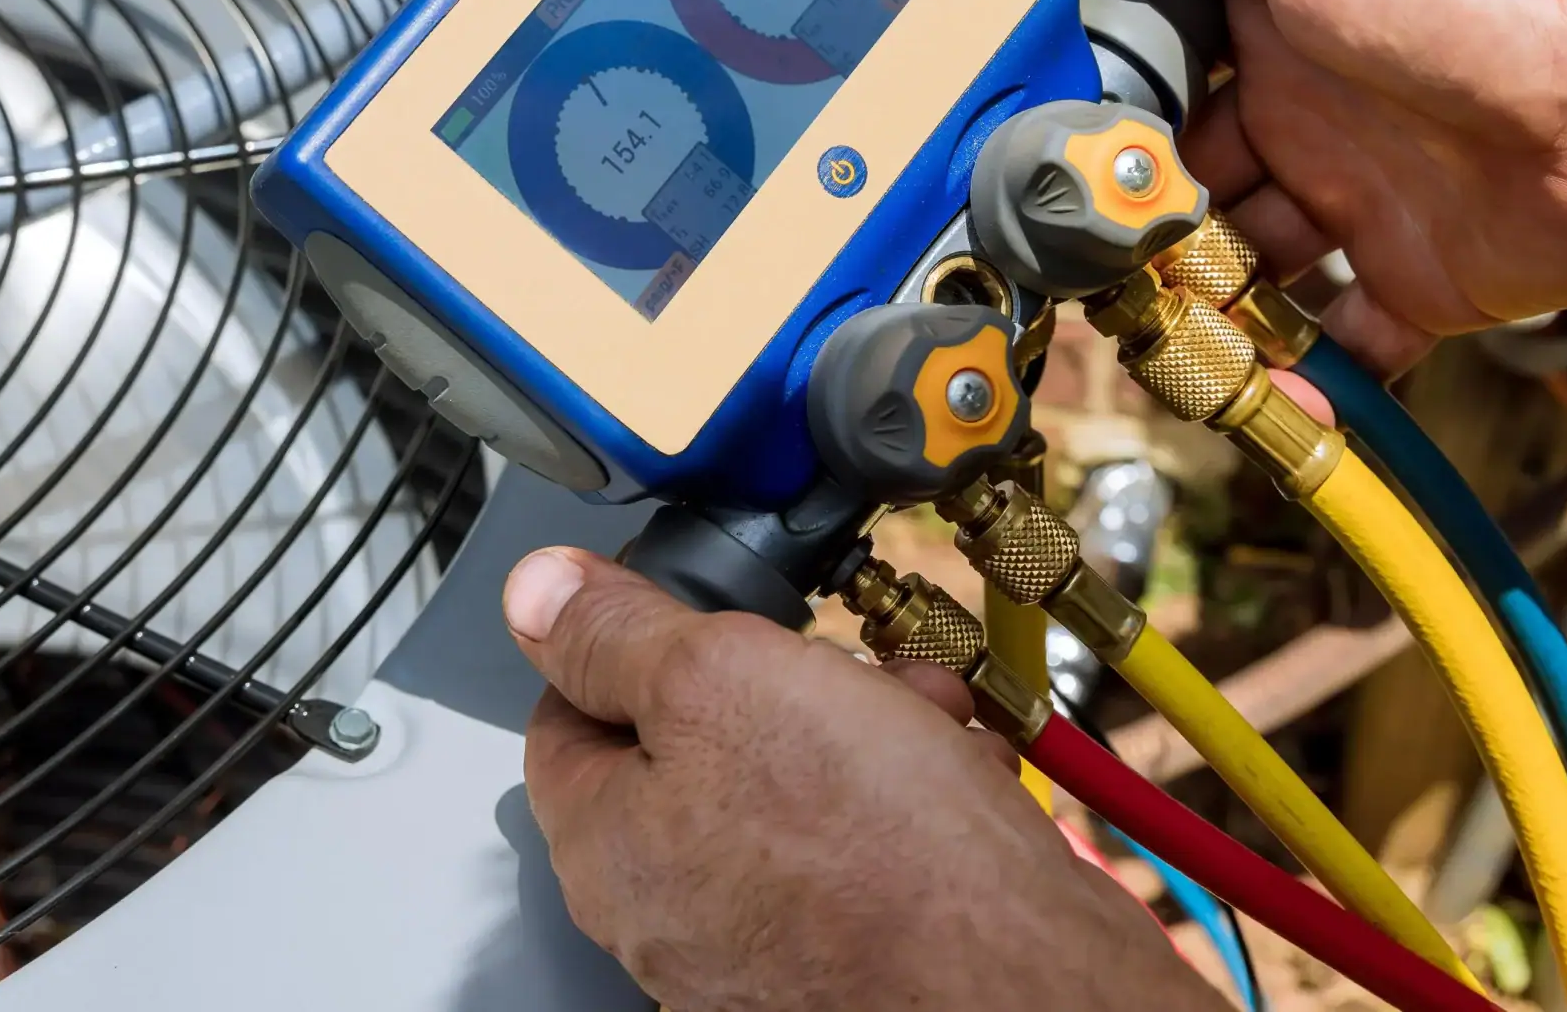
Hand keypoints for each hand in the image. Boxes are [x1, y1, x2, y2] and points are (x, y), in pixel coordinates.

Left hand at [505, 546, 1216, 1011]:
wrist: (1030, 982)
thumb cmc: (879, 856)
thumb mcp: (718, 679)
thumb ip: (616, 634)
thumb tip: (536, 593)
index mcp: (608, 850)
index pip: (568, 712)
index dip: (630, 640)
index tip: (693, 606)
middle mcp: (674, 910)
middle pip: (696, 743)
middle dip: (780, 678)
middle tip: (832, 663)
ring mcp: (766, 941)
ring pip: (793, 783)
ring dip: (861, 724)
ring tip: (918, 714)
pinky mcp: (856, 953)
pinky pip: (864, 842)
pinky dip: (909, 792)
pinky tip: (954, 774)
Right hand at [1065, 0, 1566, 370]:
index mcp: (1275, 25)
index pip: (1162, 75)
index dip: (1107, 117)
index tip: (1054, 162)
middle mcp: (1314, 112)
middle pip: (1193, 186)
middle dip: (1138, 228)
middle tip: (1090, 269)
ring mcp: (1366, 201)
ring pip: (1251, 272)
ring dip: (1200, 308)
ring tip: (1151, 338)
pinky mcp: (1423, 282)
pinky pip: (1349, 346)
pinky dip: (1303, 380)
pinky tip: (1257, 394)